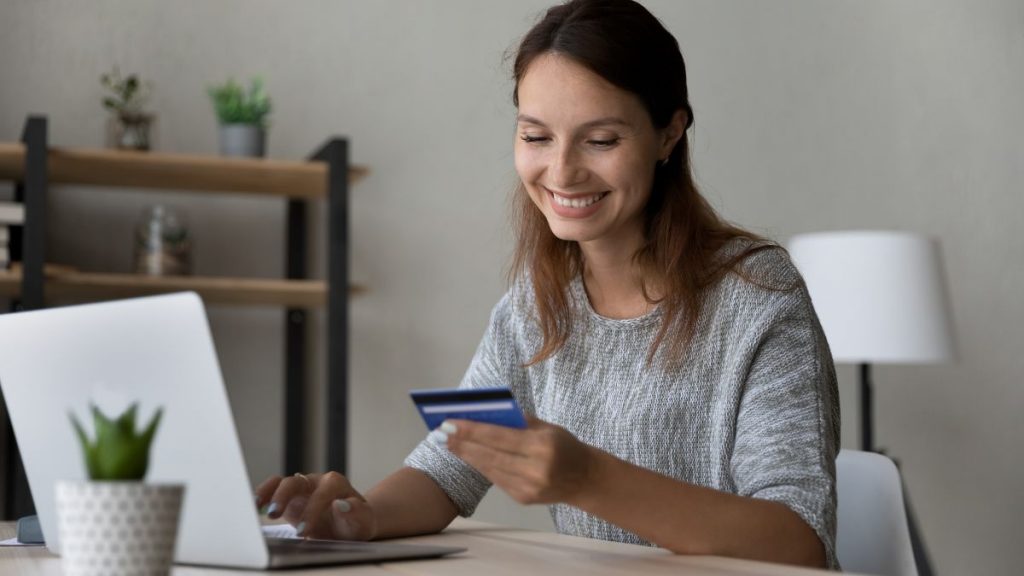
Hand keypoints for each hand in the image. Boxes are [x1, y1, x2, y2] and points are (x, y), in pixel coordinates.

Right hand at [254, 471, 376, 540]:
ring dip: (267, 493)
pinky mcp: (289, 498)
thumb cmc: (356, 522)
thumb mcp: (363, 522)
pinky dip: (262, 496)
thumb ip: (355, 513)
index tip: (304, 532)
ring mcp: (301, 488)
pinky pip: (273, 491)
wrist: (350, 522)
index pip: (321, 493)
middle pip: (295, 481)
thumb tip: (341, 505)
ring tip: (255, 506)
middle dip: (283, 497)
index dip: (311, 511)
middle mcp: (315, 481)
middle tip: (274, 515)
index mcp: (335, 484)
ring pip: (280, 482)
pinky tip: (254, 507)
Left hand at [441, 416, 597, 505]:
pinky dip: (482, 466)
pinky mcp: (523, 498)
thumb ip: (518, 422)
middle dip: (463, 443)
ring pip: (489, 469)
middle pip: (489, 455)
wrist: (585, 479)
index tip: (450, 423)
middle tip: (442, 433)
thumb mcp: (546, 428)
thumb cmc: (565, 446)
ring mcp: (528, 487)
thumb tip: (484, 414)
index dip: (472, 430)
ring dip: (467, 455)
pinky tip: (469, 456)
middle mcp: (534, 469)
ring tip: (450, 443)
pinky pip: (496, 479)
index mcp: (542, 446)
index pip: (499, 437)